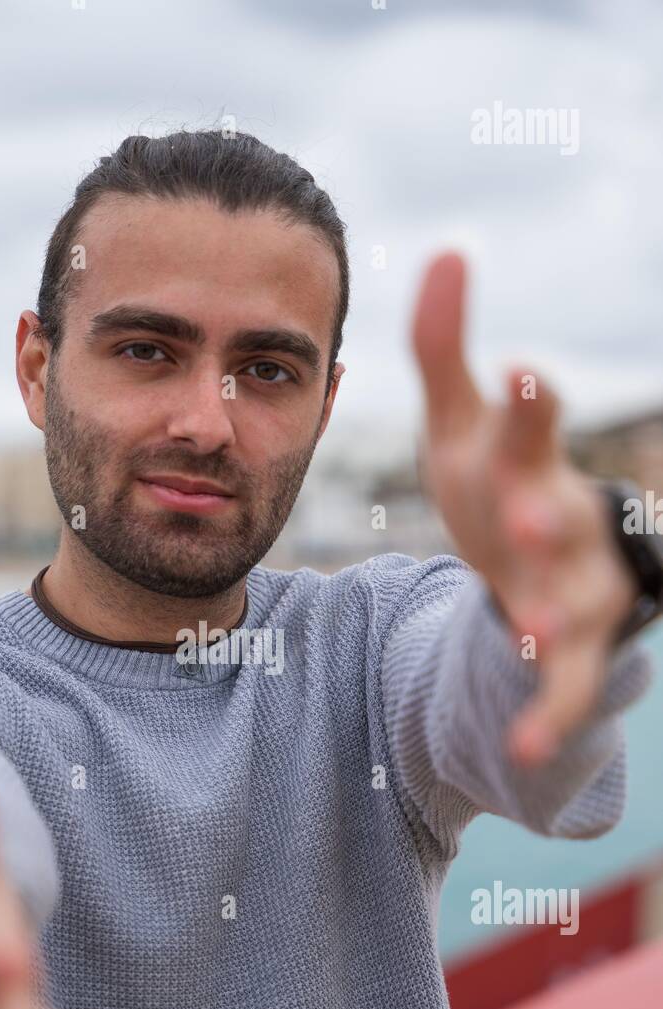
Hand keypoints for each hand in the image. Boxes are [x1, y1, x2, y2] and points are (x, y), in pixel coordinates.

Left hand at [411, 252, 639, 766]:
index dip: (533, 406)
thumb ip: (445, 349)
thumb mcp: (461, 423)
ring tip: (534, 631)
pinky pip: (564, 687)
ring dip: (557, 616)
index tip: (527, 371)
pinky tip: (522, 748)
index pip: (529, 428)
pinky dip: (547, 716)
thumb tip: (447, 248)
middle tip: (526, 515)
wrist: (527, 560)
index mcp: (524, 460)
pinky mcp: (568, 653)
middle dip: (545, 515)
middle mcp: (557, 521)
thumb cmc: (493, 480)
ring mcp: (569, 589)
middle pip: (559, 516)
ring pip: (575, 603)